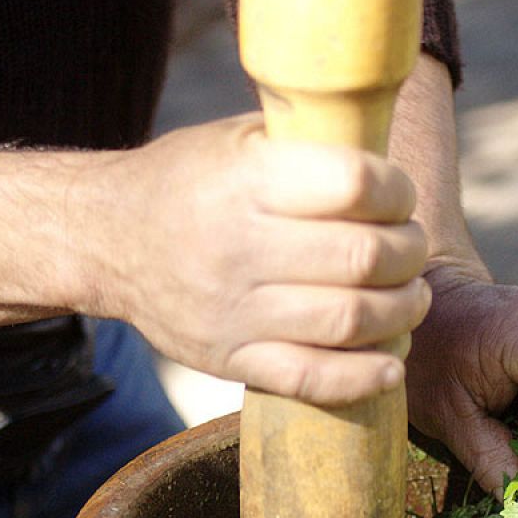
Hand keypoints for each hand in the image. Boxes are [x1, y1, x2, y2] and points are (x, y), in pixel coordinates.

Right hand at [77, 114, 430, 404]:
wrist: (105, 239)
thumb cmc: (188, 180)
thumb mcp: (238, 139)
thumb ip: (307, 143)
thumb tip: (392, 150)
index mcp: (246, 180)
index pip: (355, 185)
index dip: (397, 192)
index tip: (400, 198)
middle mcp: (239, 246)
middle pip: (364, 257)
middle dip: (409, 252)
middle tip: (412, 248)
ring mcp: (232, 311)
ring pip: (350, 320)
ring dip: (402, 311)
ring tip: (411, 297)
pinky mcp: (228, 359)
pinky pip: (313, 379)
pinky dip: (366, 375)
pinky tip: (391, 362)